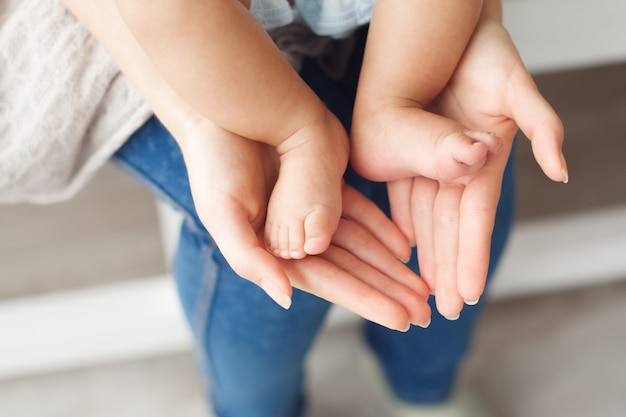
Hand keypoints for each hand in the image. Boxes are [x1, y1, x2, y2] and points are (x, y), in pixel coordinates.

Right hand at [182, 117, 429, 329]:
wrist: (224, 107)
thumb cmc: (214, 161)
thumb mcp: (222, 213)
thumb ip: (250, 258)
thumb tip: (285, 296)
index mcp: (271, 251)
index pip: (325, 281)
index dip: (364, 299)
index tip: (401, 319)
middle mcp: (294, 238)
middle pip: (350, 269)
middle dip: (386, 290)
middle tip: (425, 313)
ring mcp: (312, 213)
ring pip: (360, 244)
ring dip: (390, 265)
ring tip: (422, 286)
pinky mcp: (326, 187)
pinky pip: (359, 211)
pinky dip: (381, 227)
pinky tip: (404, 246)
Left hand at [388, 17, 566, 317]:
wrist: (448, 32)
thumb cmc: (486, 55)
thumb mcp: (518, 89)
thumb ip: (541, 125)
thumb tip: (559, 170)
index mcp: (483, 161)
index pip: (474, 220)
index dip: (470, 256)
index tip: (466, 294)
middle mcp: (458, 167)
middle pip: (450, 228)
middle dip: (449, 266)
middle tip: (444, 309)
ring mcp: (433, 161)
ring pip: (428, 216)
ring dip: (429, 252)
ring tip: (425, 288)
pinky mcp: (408, 150)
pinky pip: (404, 191)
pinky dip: (405, 218)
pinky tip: (405, 242)